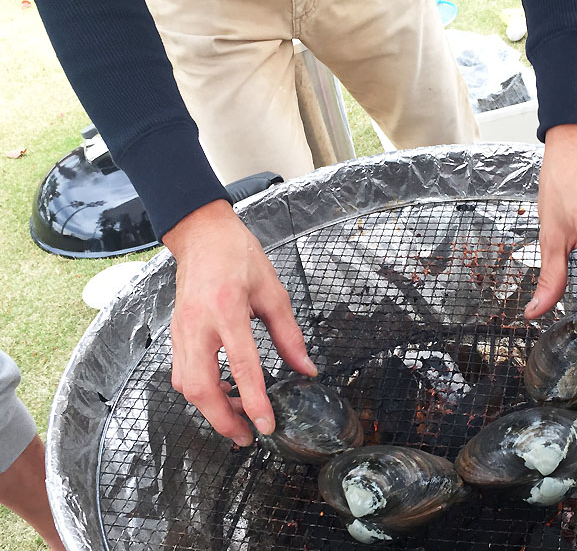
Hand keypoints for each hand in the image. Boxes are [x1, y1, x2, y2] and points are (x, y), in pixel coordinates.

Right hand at [163, 200, 317, 445]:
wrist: (201, 235)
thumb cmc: (237, 255)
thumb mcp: (273, 292)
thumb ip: (289, 335)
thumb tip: (305, 369)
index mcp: (227, 309)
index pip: (241, 366)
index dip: (254, 401)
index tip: (266, 425)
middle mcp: (197, 324)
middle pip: (200, 386)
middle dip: (222, 419)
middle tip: (246, 437)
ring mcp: (180, 330)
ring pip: (186, 384)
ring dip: (211, 408)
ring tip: (239, 414)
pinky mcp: (175, 334)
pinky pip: (182, 373)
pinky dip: (201, 390)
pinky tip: (223, 391)